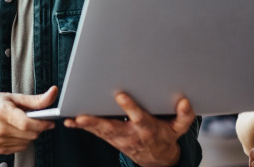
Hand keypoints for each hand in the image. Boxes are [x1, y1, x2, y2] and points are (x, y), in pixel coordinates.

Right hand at [0, 86, 57, 154]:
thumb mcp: (13, 97)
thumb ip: (35, 99)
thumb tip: (53, 94)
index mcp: (2, 113)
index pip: (27, 124)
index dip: (42, 124)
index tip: (49, 121)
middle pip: (30, 134)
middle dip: (38, 128)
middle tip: (35, 119)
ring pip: (27, 142)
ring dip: (30, 134)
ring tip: (21, 123)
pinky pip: (20, 147)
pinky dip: (22, 140)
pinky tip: (14, 131)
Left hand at [63, 93, 194, 166]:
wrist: (156, 158)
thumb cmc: (165, 136)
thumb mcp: (178, 128)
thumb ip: (184, 116)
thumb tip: (184, 101)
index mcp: (147, 129)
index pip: (138, 117)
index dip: (130, 107)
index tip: (120, 95)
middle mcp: (130, 134)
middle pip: (112, 127)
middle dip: (97, 121)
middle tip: (82, 116)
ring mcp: (118, 138)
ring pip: (100, 130)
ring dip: (86, 124)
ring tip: (72, 118)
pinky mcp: (110, 138)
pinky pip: (95, 132)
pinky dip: (82, 127)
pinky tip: (69, 122)